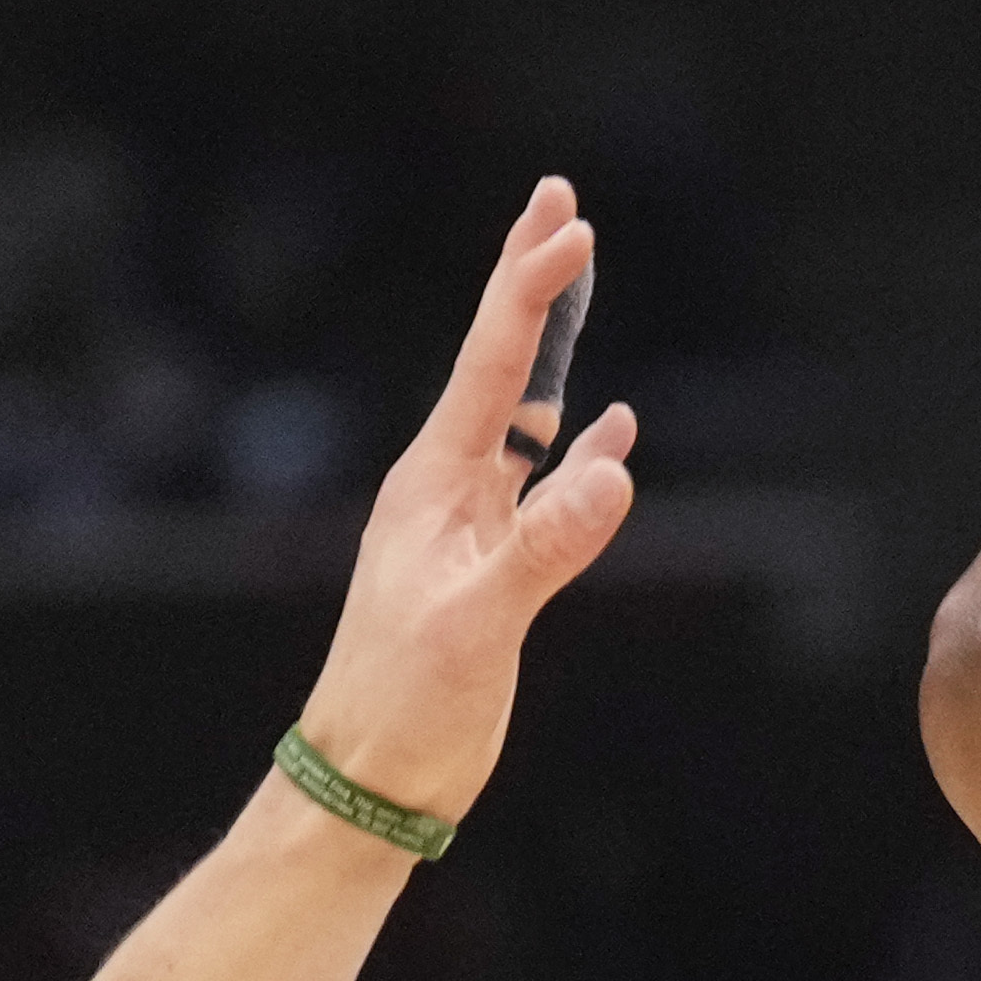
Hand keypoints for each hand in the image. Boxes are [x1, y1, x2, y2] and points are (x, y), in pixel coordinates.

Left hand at [287, 179, 641, 822]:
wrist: (368, 781)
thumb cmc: (405, 706)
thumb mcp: (477, 625)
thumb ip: (542, 548)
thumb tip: (612, 471)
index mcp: (434, 483)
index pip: (495, 364)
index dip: (534, 289)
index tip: (575, 226)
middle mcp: (446, 486)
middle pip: (501, 360)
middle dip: (531, 280)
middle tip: (559, 199)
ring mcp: (467, 523)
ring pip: (524, 410)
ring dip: (556, 346)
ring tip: (578, 279)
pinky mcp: (488, 567)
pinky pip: (538, 482)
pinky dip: (579, 446)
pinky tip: (612, 430)